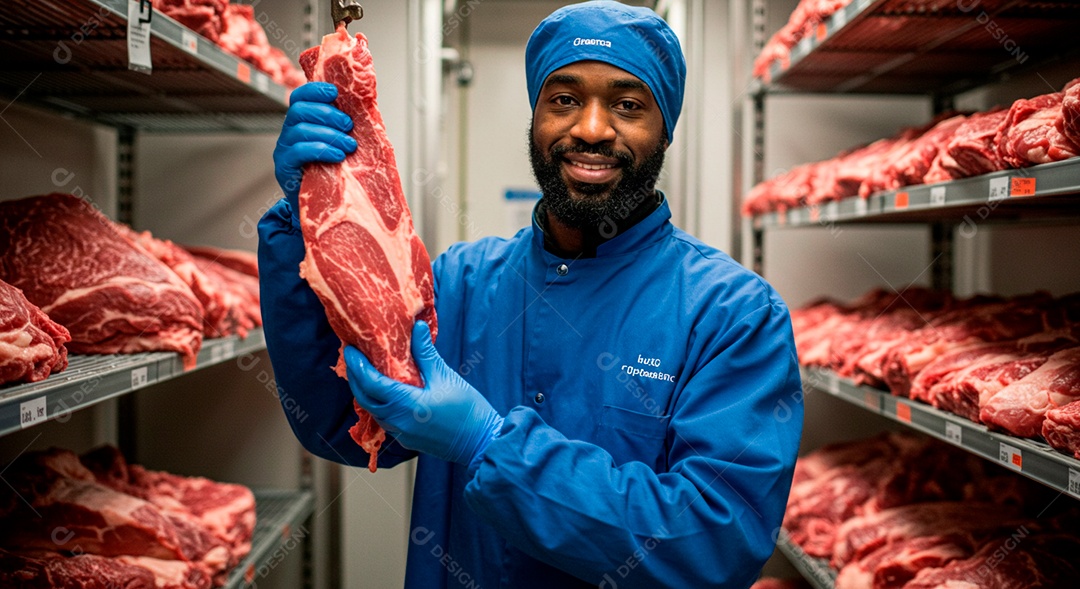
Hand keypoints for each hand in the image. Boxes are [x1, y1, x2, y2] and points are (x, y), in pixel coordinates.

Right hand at [273, 82, 356, 215]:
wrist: (321, 209)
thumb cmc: (334, 175)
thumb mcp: (340, 147)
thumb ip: (345, 129)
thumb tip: (367, 110)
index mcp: (301, 124)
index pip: (299, 97)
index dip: (315, 90)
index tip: (335, 91)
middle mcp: (289, 134)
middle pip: (298, 110)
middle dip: (327, 113)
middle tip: (349, 125)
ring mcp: (284, 150)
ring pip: (300, 129)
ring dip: (329, 134)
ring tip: (350, 145)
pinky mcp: (284, 168)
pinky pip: (299, 151)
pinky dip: (321, 149)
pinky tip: (338, 155)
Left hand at [345, 321, 503, 467]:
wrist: (481, 442)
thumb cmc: (467, 410)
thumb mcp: (445, 377)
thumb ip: (425, 353)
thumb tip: (416, 328)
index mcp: (406, 405)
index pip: (371, 383)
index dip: (357, 365)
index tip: (350, 349)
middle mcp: (398, 422)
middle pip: (365, 398)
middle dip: (355, 377)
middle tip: (352, 356)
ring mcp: (401, 434)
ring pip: (373, 410)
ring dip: (366, 391)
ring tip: (365, 371)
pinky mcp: (407, 439)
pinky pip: (385, 419)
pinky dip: (379, 403)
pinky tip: (385, 391)